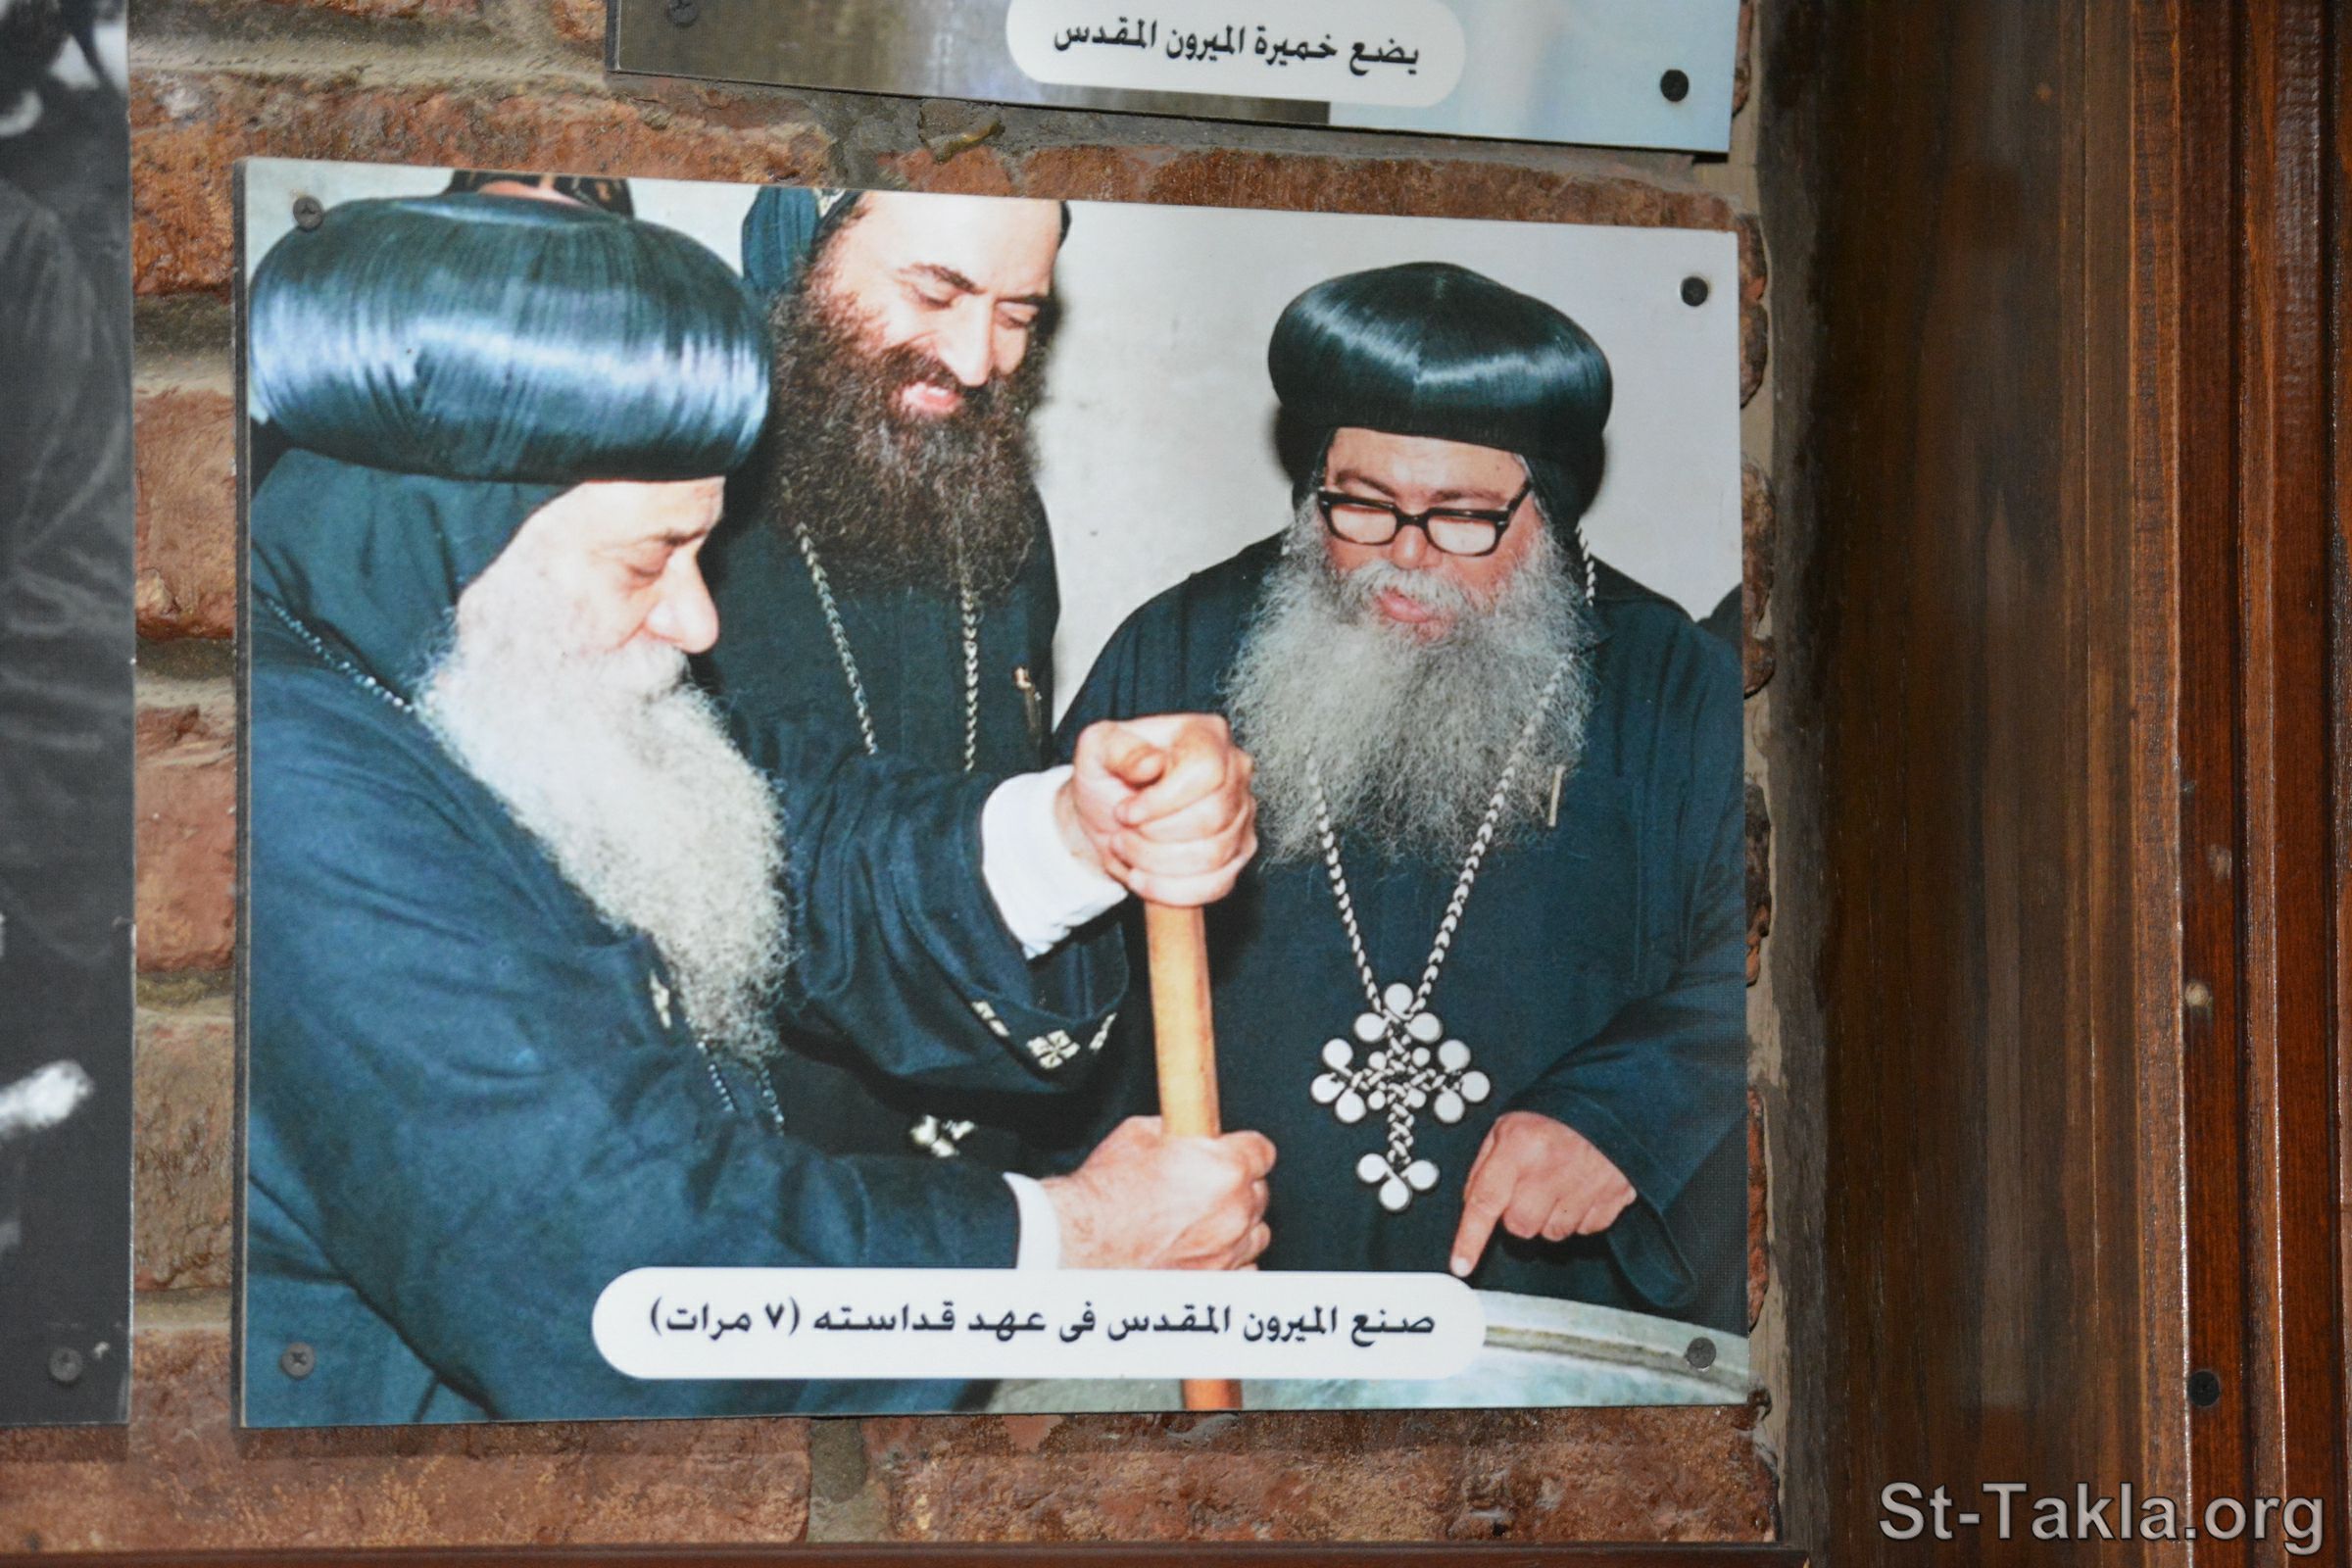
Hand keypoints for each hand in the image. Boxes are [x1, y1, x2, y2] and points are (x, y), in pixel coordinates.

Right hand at [1040, 1115, 1274, 1268]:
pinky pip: (1245, 1270)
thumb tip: (1184, 1132)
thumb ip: (1177, 1132)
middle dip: (1236, 1188)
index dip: (1242, 1149)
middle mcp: (1234, 1212)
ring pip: (1256, 1234)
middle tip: (1204, 1187)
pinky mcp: (1215, 1283)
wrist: (1083, 1243)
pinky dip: (1230, 1261)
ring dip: (1236, 1226)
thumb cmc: (1105, 1196)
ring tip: (1202, 1222)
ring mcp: (1228, 1252)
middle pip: (1259, 1192)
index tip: (1230, 1152)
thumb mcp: (1139, 1134)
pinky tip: (1204, 1252)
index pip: (1262, 1151)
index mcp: (1225, 1169)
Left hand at [1058, 715, 1256, 906]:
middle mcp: (1236, 771)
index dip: (1163, 802)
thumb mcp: (1097, 750)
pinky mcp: (1239, 853)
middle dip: (1154, 837)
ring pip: (1213, 856)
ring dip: (1157, 864)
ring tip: (1128, 850)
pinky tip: (1144, 877)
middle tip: (1121, 833)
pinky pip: (1218, 884)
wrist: (1110, 816)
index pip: (1206, 772)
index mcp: (1207, 735)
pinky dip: (1172, 890)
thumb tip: (1152, 764)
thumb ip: (1119, 749)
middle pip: (1211, 819)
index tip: (1125, 812)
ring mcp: (1242, 814)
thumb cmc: (1107, 775)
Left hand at [1448, 1111, 1635, 1276]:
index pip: (1486, 1201)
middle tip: (1529, 1189)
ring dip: (1550, 1217)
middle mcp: (1550, 1169)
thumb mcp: (1508, 1125)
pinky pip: (1586, 1230)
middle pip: (1520, 1226)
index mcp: (1519, 1146)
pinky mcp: (1613, 1197)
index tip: (1461, 1264)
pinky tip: (1581, 1189)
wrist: (1612, 1100)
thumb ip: (1485, 1165)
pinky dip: (1580, 1216)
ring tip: (1558, 1185)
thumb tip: (1472, 1204)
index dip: (1470, 1239)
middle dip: (1519, 1215)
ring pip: (1553, 1233)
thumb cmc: (1556, 1113)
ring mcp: (1584, 1185)